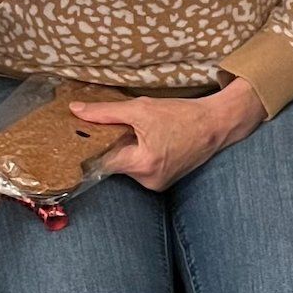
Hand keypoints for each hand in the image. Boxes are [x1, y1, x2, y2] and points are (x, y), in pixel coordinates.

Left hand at [70, 80, 267, 192]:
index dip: (89, 151)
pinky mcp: (164, 182)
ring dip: (127, 150)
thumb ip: (105, 112)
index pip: (102, 163)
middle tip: (118, 128)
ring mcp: (157, 184)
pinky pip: (141, 169)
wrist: (216, 124)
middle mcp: (149, 180)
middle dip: (112, 146)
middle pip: (115, 165)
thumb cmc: (181, 115)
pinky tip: (150, 141)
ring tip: (140, 133)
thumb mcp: (141, 108)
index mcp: (142, 164)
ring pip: (128, 167)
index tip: (77, 141)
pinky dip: (140, 156)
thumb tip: (76, 110)